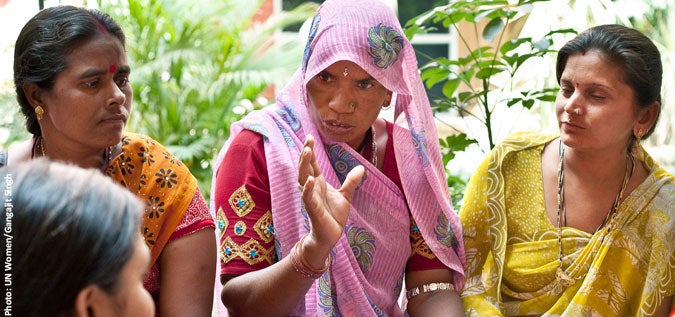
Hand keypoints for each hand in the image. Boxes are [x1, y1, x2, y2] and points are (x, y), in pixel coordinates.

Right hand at [297, 135, 364, 260]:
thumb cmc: (334, 215)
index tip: (310, 137)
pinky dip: (308, 188)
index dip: (310, 151)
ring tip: (307, 152)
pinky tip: (311, 179)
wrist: (331, 235)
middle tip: (308, 140)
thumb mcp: (346, 195)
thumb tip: (361, 168)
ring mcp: (311, 198)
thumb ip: (351, 182)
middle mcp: (312, 188)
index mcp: (319, 183)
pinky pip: (308, 197)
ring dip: (304, 166)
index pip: (313, 164)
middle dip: (305, 154)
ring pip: (303, 179)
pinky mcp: (313, 209)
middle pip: (306, 168)